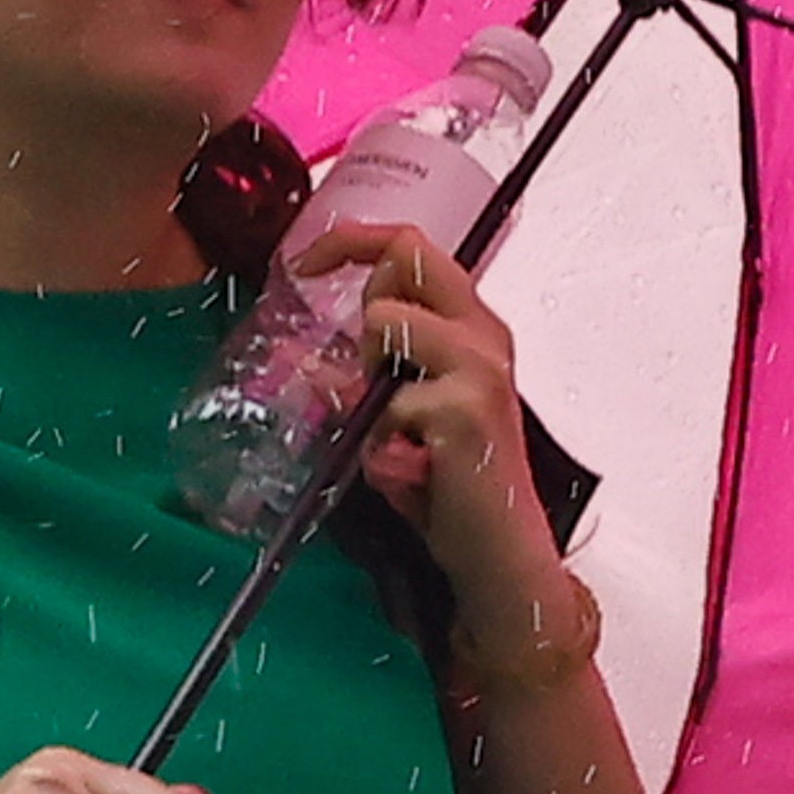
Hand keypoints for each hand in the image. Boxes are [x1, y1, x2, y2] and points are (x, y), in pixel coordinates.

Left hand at [289, 223, 590, 687]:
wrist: (497, 552)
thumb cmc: (451, 485)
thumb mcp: (401, 414)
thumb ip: (367, 374)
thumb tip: (296, 354)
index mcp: (472, 328)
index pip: (414, 247)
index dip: (352, 240)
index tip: (304, 264)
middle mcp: (484, 336)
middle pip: (409, 257)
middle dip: (366, 300)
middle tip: (368, 368)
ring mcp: (479, 369)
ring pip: (386, 321)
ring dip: (369, 378)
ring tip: (396, 431)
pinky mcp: (464, 409)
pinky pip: (385, 401)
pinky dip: (378, 441)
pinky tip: (410, 470)